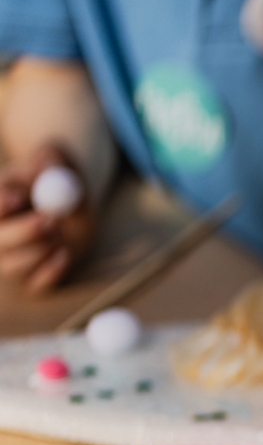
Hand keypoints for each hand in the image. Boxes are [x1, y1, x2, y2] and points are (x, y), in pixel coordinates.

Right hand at [0, 145, 96, 292]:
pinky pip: (35, 285)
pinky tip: (64, 253)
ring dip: (39, 250)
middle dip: (21, 231)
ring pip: (11, 266)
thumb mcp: (58, 163)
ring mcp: (7, 260)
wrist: (73, 207)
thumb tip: (48, 162)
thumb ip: (52, 159)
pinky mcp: (29, 281)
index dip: (0, 205)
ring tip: (59, 234)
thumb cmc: (59, 181)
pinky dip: (51, 271)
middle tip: (49, 219)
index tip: (17, 197)